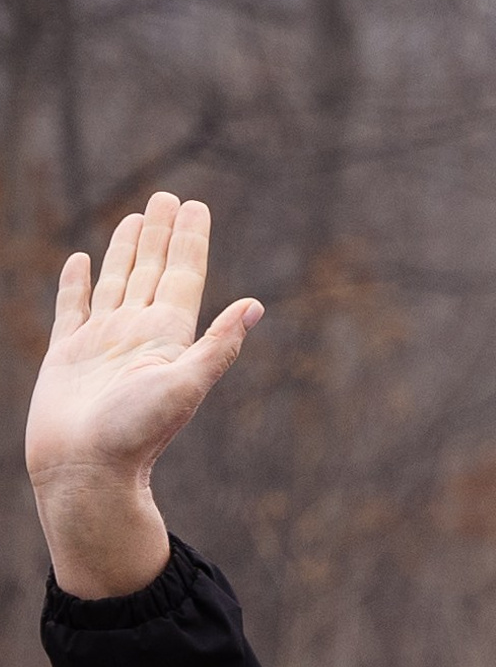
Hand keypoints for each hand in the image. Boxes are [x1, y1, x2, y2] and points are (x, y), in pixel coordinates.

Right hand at [25, 192, 261, 598]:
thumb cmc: (135, 433)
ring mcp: (103, 341)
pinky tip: (84, 261)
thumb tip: (256, 306)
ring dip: (127, 250)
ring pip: (117, 281)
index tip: (195, 205)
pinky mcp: (69, 352)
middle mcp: (138, 334)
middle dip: (161, 234)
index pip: (182, 276)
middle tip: (170, 197)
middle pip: (152, 270)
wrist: (86, 469)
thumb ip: (219, 346)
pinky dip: (79, 282)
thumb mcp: (185, 385)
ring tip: (137, 218)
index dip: (189, 240)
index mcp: (168, 338)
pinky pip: (74, 306)